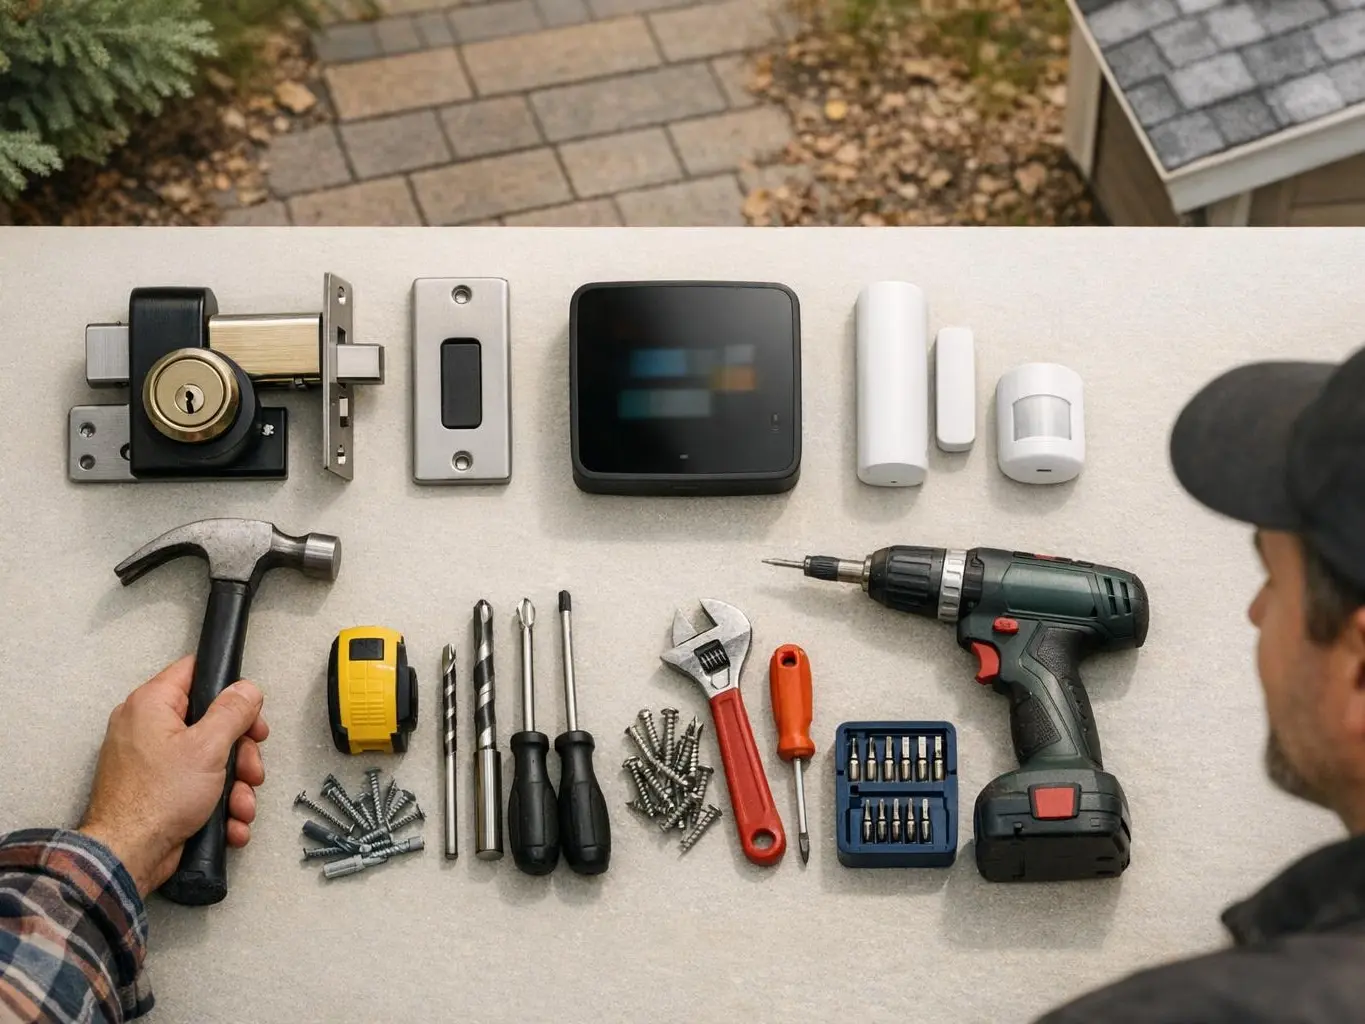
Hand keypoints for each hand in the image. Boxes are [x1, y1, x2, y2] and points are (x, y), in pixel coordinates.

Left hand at [79, 656, 268, 896]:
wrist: (127, 857)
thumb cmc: (158, 798)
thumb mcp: (209, 746)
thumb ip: (233, 711)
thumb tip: (246, 689)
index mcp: (152, 704)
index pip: (195, 673)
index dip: (229, 690)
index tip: (250, 716)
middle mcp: (147, 728)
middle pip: (211, 723)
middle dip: (240, 753)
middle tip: (251, 770)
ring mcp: (152, 761)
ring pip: (209, 760)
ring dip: (234, 785)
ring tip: (241, 807)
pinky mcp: (157, 790)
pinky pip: (196, 786)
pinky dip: (217, 804)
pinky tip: (229, 822)